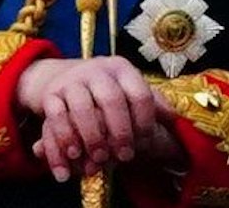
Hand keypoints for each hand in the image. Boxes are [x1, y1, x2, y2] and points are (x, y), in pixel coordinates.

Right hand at [14, 56, 177, 181]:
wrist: (63, 75)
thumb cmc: (106, 89)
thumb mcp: (128, 88)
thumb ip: (151, 103)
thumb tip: (177, 118)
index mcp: (123, 69)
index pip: (139, 94)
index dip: (144, 121)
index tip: (144, 144)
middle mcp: (98, 70)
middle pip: (112, 100)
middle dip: (119, 131)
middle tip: (124, 157)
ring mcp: (72, 80)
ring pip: (82, 109)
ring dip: (91, 137)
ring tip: (98, 159)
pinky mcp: (51, 94)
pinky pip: (56, 118)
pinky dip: (64, 139)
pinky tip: (73, 155)